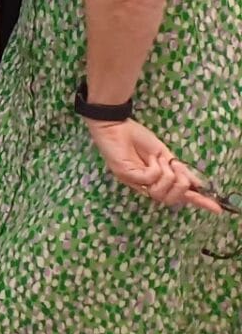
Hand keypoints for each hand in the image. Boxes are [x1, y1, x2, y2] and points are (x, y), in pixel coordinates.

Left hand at [85, 118, 223, 211]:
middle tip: (177, 168)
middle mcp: (145, 185)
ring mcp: (134, 182)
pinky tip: (149, 159)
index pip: (177, 196)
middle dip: (181, 185)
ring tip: (159, 161)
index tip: (218, 209)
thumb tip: (198, 183)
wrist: (116, 124)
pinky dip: (156, 168)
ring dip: (167, 175)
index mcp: (155, 181)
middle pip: (171, 200)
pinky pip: (151, 179)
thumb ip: (179, 170)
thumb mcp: (165, 154)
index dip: (198, 202)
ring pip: (161, 192)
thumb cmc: (137, 137)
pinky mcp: (126, 175)